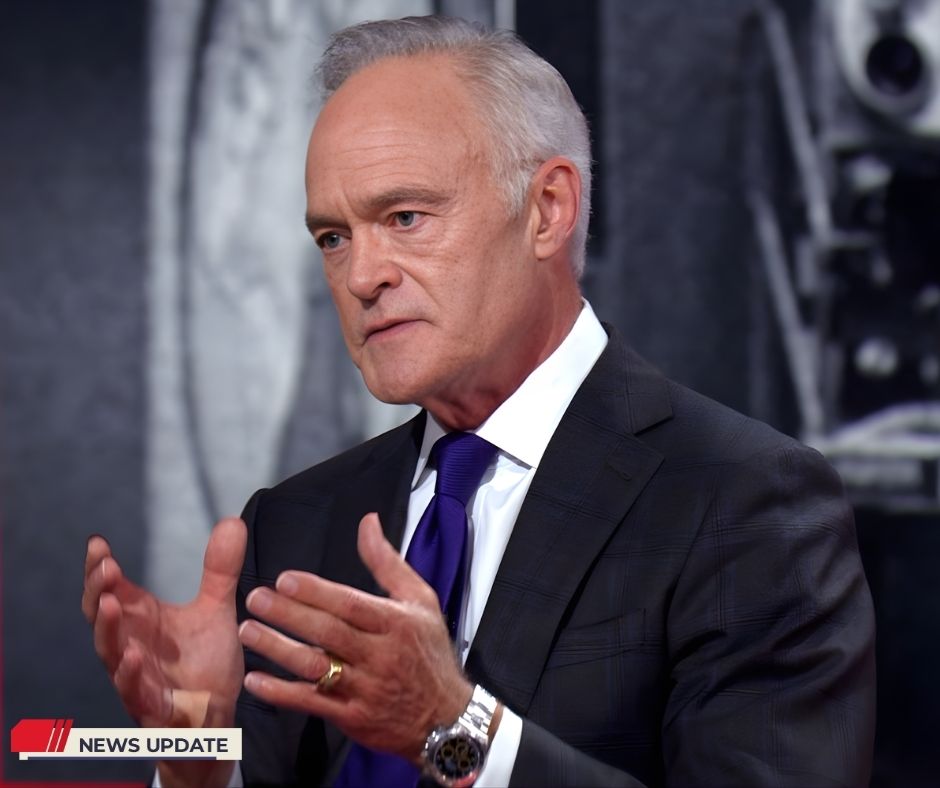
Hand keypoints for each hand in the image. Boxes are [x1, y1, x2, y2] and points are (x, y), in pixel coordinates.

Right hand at [82, 518, 246, 787]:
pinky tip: (133, 656)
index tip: (97, 542)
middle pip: (102, 617)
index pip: (111, 590)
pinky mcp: (153, 706)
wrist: (217, 716)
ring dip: (107, 629)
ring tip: (109, 602)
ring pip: (111, 654)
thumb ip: (219, 569)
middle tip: (104, 566)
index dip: (100, 568)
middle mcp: (132, 645)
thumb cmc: (204, 663)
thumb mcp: (215, 609)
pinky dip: (131, 675)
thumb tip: (232, 521)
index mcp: (141, 620)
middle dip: (98, 591)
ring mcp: (138, 677)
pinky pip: (136, 692)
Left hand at [239, 513, 472, 762]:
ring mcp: (365, 689)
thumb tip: (367, 522)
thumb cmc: (429, 652)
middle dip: (289, 615)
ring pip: (316, 666)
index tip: (285, 580)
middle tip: (256, 599)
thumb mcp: (420, 600)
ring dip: (278, 650)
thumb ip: (387, 562)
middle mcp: (380, 655)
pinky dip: (282, 692)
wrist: (446, 718)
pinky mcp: (353, 717)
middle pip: (329, 632)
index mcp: (395, 623)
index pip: (351, 604)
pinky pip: (312, 703)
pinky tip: (256, 681)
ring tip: (248, 632)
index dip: (316, 592)